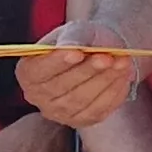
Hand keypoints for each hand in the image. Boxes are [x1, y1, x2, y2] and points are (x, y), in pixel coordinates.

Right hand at [19, 22, 137, 129]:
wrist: (100, 54)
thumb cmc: (82, 41)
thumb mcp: (76, 30)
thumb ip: (73, 36)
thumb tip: (71, 45)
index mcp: (28, 72)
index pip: (39, 70)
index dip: (57, 62)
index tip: (77, 52)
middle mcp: (38, 97)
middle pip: (62, 87)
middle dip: (88, 71)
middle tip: (108, 57)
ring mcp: (59, 113)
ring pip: (82, 100)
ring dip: (105, 81)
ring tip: (123, 62)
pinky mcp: (81, 121)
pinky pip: (98, 110)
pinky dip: (114, 92)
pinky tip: (123, 76)